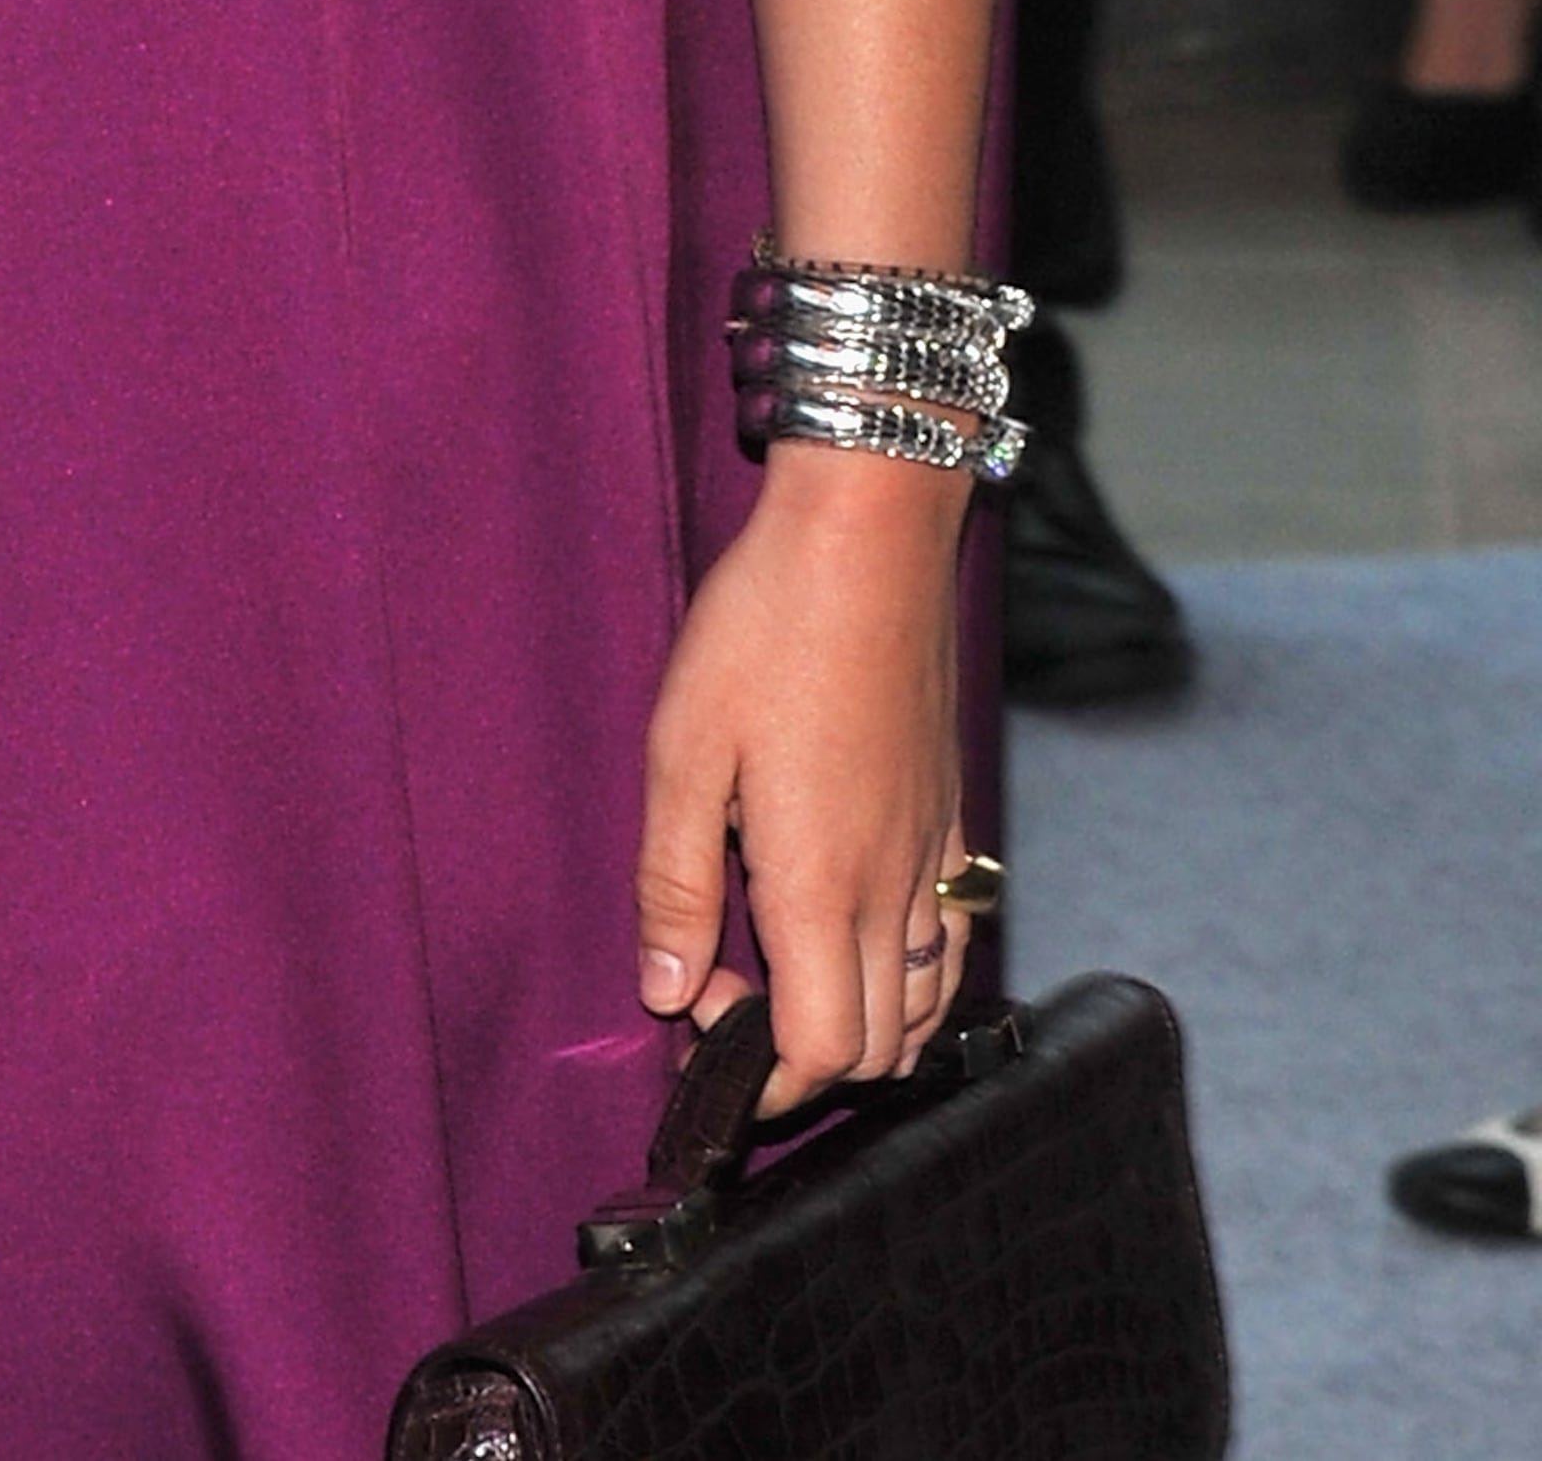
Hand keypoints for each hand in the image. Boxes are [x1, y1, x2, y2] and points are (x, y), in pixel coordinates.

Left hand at [637, 452, 971, 1110]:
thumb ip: (670, 881)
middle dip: (800, 1061)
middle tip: (722, 991)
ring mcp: (935, 854)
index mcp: (820, 884)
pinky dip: (914, 980)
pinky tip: (857, 936)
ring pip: (926, 1006)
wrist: (868, 539)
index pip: (819, 1054)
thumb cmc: (764, 630)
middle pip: (876, 1049)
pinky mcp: (952, 817)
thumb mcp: (683, 749)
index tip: (695, 1025)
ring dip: (862, 1028)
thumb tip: (663, 992)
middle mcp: (894, 888)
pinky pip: (952, 941)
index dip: (758, 1078)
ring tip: (782, 975)